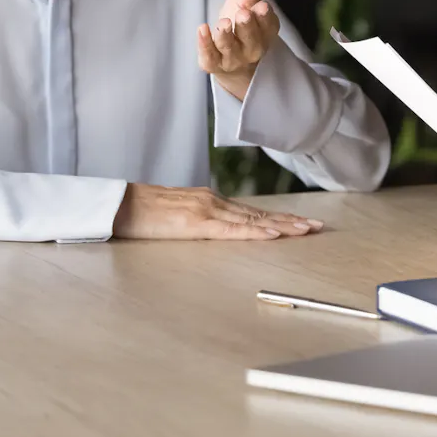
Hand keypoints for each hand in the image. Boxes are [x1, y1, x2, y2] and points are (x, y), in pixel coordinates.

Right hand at [111, 183, 322, 240]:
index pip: (252, 212)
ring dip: (281, 226)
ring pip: (252, 220)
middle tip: (317, 227)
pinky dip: (254, 232)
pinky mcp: (195, 223)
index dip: (278, 218)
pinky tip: (271, 234)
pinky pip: (231, 230)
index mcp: (210, 202)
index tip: (302, 224)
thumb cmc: (144, 213)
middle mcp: (214, 202)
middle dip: (290, 221)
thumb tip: (216, 232)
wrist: (119, 204)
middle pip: (259, 214)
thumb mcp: (178, 217)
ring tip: (304, 231)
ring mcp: (206, 210)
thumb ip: (200, 223)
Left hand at [198, 0, 282, 100]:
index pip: (267, 25)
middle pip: (251, 38)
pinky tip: (202, 29)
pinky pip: (209, 56)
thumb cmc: (239, 25)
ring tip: (223, 22)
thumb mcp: (245, 3)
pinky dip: (205, 44)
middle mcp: (252, 48)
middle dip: (247, 26)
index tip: (261, 6)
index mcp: (265, 31)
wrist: (228, 56)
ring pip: (229, 47)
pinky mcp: (214, 63)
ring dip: (226, 35)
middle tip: (243, 14)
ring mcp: (233, 58)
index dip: (264, 16)